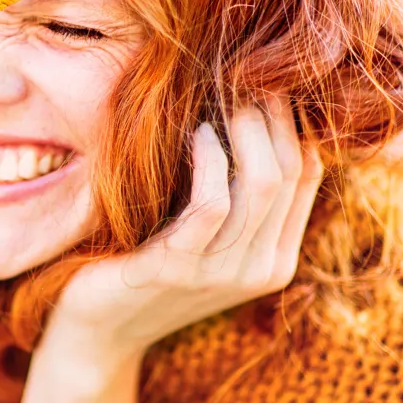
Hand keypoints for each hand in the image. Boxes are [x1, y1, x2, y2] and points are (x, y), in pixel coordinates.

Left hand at [47, 92, 323, 362]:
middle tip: (242, 72)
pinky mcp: (176, 269)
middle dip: (271, 113)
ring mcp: (222, 273)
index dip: (291, 117)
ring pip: (262, 183)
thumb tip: (250, 109)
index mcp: (275, 258)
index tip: (262, 76)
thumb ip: (232, 190)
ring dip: (244, 127)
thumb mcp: (201, 231)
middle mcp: (261, 269)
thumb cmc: (143, 262)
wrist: (94, 330)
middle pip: (290, 171)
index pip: (307, 172)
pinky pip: (212, 204)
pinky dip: (209, 159)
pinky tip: (196, 133)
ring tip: (221, 93)